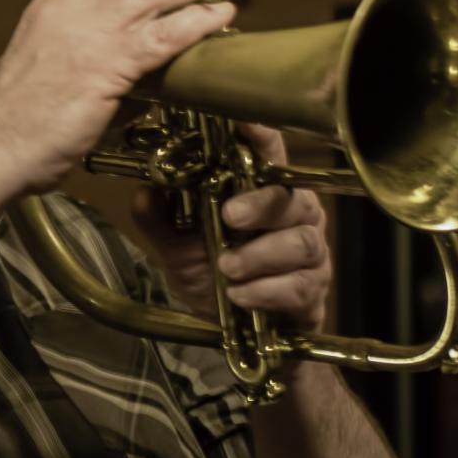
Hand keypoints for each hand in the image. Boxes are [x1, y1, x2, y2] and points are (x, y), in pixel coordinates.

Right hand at [0, 0, 234, 193]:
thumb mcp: (43, 75)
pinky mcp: (112, 64)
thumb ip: (86, 69)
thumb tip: (139, 91)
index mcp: (47, 7)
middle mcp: (68, 7)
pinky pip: (167, 33)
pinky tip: (219, 19)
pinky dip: (200, 21)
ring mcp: (92, 32)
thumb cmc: (12, 123)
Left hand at [132, 122, 331, 331]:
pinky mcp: (313, 289)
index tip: (246, 122)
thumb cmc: (213, 276)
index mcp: (262, 192)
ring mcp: (309, 251)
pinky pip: (300, 284)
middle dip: (259, 205)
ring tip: (227, 268)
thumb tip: (145, 192)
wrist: (237, 334)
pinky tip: (241, 295)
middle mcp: (294, 214)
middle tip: (229, 217)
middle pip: (292, 198)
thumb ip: (160, 220)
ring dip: (260, 255)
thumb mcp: (176, 248)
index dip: (262, 136)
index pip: (269, 154)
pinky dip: (266, 290)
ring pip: (301, 242)